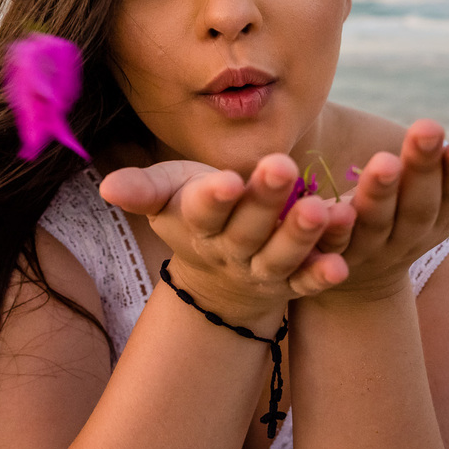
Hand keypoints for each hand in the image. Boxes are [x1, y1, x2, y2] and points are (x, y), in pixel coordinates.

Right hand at [99, 154, 354, 327]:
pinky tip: (341, 264)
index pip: (201, 210)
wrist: (215, 274)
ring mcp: (262, 269)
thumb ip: (144, 189)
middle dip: (265, 199)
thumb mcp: (167, 195)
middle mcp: (230, 250)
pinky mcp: (291, 282)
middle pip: (247, 227)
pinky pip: (306, 282)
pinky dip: (321, 276)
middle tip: (284, 166)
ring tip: (321, 210)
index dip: (213, 197)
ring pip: (281, 256)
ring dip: (300, 236)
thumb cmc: (192, 209)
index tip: (227, 180)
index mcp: (196, 224)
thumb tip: (106, 186)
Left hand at [324, 120, 448, 302]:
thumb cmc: (403, 227)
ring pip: (376, 224)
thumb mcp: (442, 212)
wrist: (356, 289)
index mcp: (435, 222)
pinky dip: (334, 229)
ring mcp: (366, 252)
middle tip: (427, 129)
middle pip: (417, 206)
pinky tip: (332, 208)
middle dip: (424, 169)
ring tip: (385, 160)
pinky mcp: (324, 260)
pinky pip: (329, 246)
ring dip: (381, 195)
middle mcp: (405, 239)